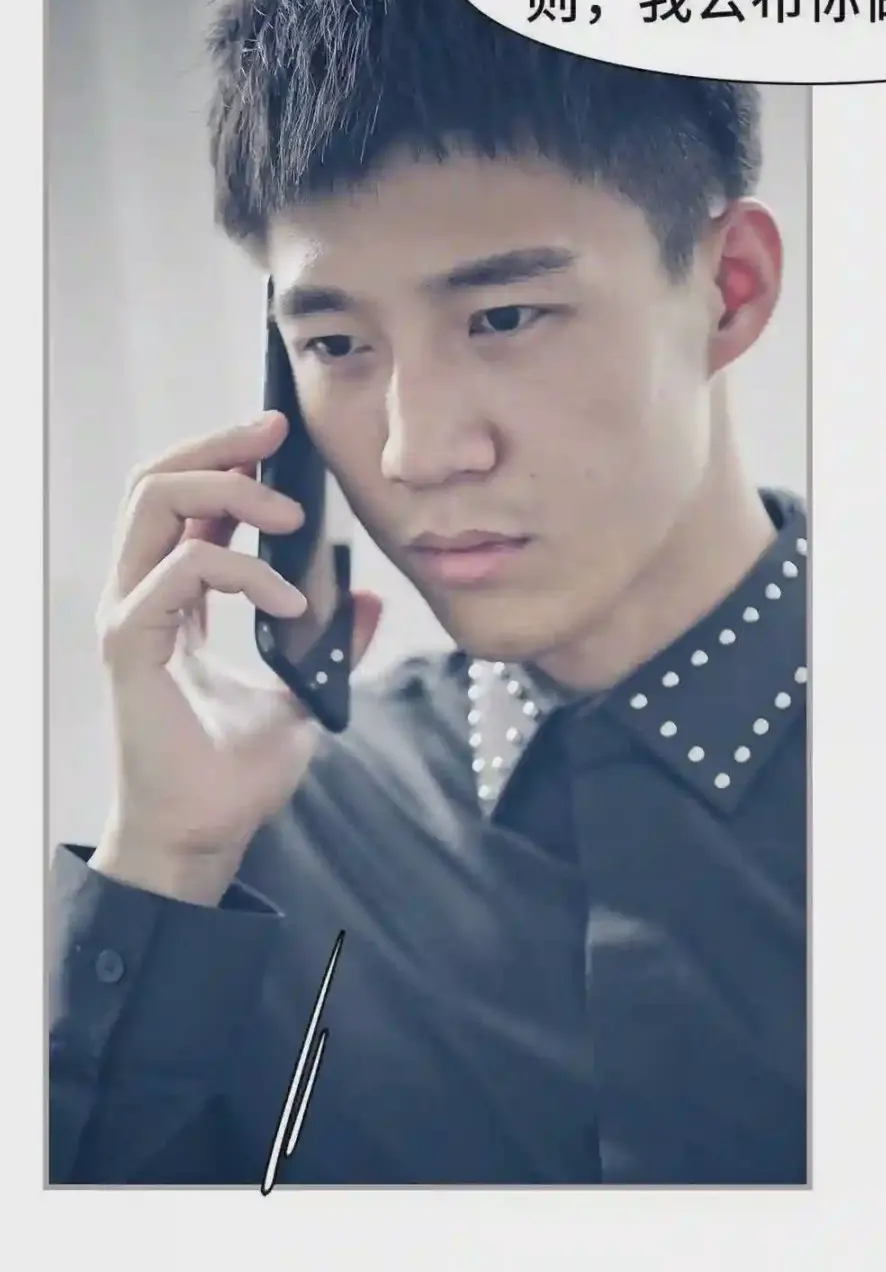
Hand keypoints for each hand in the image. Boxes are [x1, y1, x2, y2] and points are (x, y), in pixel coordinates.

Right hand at [90, 411, 380, 905]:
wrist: (204, 838)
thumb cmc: (234, 776)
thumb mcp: (301, 692)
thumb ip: (329, 641)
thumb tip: (370, 601)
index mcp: (170, 598)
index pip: (181, 498)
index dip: (225, 455)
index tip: (280, 435)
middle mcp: (140, 596)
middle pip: (154, 480)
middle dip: (217, 443)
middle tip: (276, 433)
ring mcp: (130, 616)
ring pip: (152, 503)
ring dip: (226, 489)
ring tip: (290, 514)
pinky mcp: (131, 644)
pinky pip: (181, 573)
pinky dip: (242, 571)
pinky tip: (290, 601)